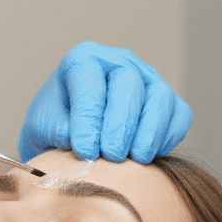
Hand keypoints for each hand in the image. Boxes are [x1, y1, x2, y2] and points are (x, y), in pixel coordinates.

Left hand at [19, 42, 191, 162]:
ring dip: (149, 132)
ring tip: (134, 160)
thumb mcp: (41, 127)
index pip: (89, 83)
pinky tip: (150, 156)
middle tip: (111, 156)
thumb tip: (73, 137)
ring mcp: (148, 79)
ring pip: (160, 97)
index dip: (89, 119)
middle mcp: (118, 62)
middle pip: (129, 83)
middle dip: (121, 124)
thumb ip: (55, 129)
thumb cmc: (56, 126)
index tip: (85, 151)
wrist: (73, 137)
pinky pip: (180, 114)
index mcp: (82, 60)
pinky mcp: (168, 102)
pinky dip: (168, 136)